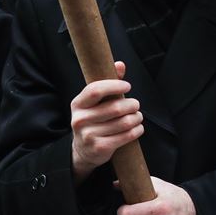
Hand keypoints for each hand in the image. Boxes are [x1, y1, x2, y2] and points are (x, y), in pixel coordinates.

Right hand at [70, 61, 142, 183]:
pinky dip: (137, 130)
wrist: (84, 150)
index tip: (127, 86)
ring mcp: (88, 135)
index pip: (96, 90)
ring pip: (124, 122)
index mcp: (78, 104)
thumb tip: (120, 64)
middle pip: (116, 107)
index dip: (115, 85)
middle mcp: (80, 119)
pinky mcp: (99, 148)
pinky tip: (137, 128)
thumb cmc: (94, 119)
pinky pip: (126, 136)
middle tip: (135, 105)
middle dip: (132, 105)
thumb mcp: (96, 102)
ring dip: (137, 118)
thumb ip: (109, 82)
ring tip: (137, 116)